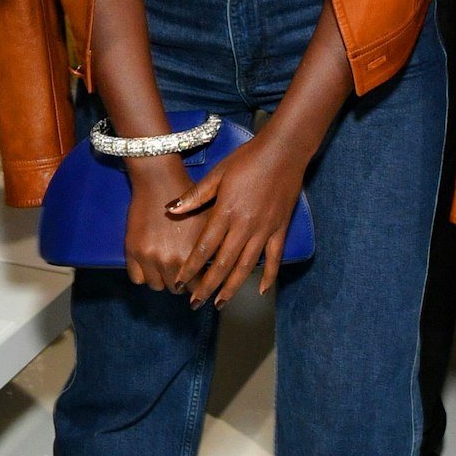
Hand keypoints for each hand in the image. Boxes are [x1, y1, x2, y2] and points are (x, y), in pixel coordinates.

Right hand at [122, 158, 201, 290]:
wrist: (160, 181)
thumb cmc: (188, 200)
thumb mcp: (208, 225)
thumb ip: (213, 251)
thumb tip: (219, 271)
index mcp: (192, 255)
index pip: (198, 286)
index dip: (200, 284)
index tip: (198, 280)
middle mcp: (170, 260)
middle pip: (177, 289)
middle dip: (181, 282)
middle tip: (181, 272)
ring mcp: (149, 257)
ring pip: (156, 286)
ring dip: (162, 279)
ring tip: (166, 267)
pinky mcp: (132, 251)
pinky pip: (137, 278)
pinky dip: (144, 275)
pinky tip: (150, 264)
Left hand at [165, 127, 306, 306]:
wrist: (283, 151)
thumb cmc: (247, 159)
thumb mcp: (218, 174)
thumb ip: (195, 195)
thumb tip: (171, 210)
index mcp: (226, 212)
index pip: (204, 247)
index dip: (191, 267)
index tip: (180, 282)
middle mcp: (245, 226)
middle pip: (223, 264)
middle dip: (207, 286)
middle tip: (195, 303)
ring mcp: (265, 229)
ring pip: (246, 266)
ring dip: (232, 287)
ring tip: (220, 303)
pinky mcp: (280, 228)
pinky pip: (274, 257)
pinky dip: (269, 275)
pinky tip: (262, 290)